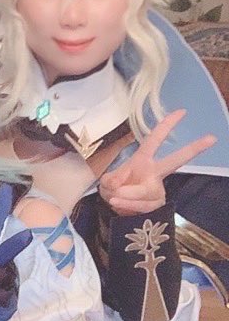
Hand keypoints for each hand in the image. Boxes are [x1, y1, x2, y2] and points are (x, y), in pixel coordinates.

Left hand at [100, 109, 215, 215]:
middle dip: (193, 149)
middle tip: (212, 138)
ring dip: (125, 195)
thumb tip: (118, 186)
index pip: (154, 140)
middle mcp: (154, 172)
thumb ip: (112, 180)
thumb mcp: (107, 181)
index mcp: (142, 159)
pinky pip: (141, 205)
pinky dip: (126, 205)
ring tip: (114, 197)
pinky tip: (120, 204)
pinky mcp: (158, 203)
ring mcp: (158, 188)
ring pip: (144, 190)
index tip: (182, 112)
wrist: (118, 208)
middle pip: (175, 160)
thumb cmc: (115, 188)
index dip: (166, 125)